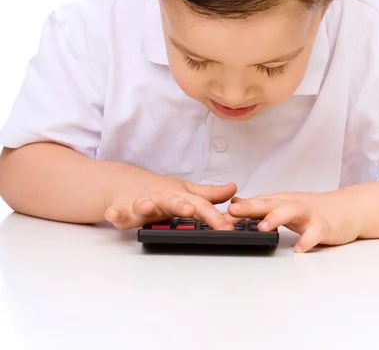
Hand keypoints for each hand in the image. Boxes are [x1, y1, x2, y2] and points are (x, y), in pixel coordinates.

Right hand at [103, 169, 236, 230]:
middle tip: (190, 210)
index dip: (215, 217)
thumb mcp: (186, 191)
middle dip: (181, 206)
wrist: (124, 182)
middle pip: (173, 202)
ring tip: (147, 205)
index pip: (201, 206)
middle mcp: (162, 199)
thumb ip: (209, 194)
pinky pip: (118, 213)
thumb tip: (233, 189)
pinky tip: (112, 213)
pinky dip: (115, 213)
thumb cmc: (160, 190)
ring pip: (144, 204)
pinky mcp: (123, 210)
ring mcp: (142, 203)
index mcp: (180, 197)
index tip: (228, 228)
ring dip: (146, 205)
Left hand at [225, 189, 360, 252]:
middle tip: (232, 213)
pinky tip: (300, 248)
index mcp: (281, 201)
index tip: (216, 215)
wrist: (348, 209)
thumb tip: (234, 206)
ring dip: (276, 219)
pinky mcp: (324, 226)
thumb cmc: (314, 209)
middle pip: (269, 203)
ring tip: (263, 228)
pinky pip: (315, 233)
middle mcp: (292, 205)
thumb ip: (261, 206)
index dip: (237, 209)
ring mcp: (309, 214)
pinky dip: (308, 240)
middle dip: (250, 207)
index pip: (256, 202)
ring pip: (291, 212)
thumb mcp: (284, 205)